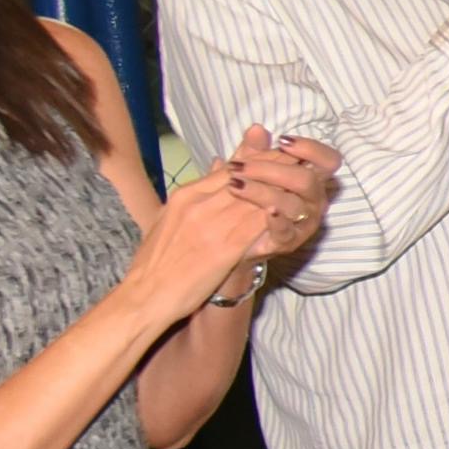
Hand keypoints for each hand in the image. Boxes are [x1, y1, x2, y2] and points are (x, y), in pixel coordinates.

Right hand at [123, 160, 284, 329]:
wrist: (146, 294)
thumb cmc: (155, 261)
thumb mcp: (169, 218)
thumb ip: (194, 196)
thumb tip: (215, 173)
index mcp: (185, 196)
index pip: (228, 168)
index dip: (256, 159)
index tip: (277, 154)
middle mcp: (198, 204)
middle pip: (244, 176)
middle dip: (273, 166)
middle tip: (299, 158)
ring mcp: (211, 224)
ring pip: (253, 196)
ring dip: (279, 187)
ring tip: (302, 178)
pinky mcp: (224, 248)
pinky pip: (255, 225)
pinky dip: (274, 214)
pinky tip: (290, 210)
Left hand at [216, 126, 337, 264]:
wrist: (237, 240)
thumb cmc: (250, 200)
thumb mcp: (250, 173)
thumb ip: (254, 152)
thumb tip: (256, 129)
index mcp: (311, 179)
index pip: (328, 160)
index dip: (311, 149)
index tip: (283, 141)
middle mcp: (314, 200)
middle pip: (306, 180)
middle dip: (272, 169)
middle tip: (239, 166)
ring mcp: (304, 222)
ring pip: (293, 204)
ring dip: (262, 192)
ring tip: (234, 185)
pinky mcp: (290, 242)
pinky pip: (288, 232)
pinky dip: (277, 221)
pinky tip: (264, 211)